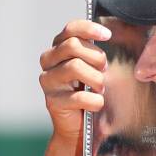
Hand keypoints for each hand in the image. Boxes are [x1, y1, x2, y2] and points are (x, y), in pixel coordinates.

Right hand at [39, 20, 110, 139]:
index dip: (89, 29)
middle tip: (104, 70)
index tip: (107, 35)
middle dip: (96, 57)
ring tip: (100, 89)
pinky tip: (97, 104)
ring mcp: (48, 81)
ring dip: (96, 79)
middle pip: (73, 46)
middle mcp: (48, 61)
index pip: (70, 30)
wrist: (79, 126)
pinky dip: (95, 101)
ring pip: (74, 67)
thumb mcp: (93, 68)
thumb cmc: (89, 92)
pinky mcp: (52, 101)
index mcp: (59, 49)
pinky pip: (79, 96)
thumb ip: (94, 52)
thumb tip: (107, 36)